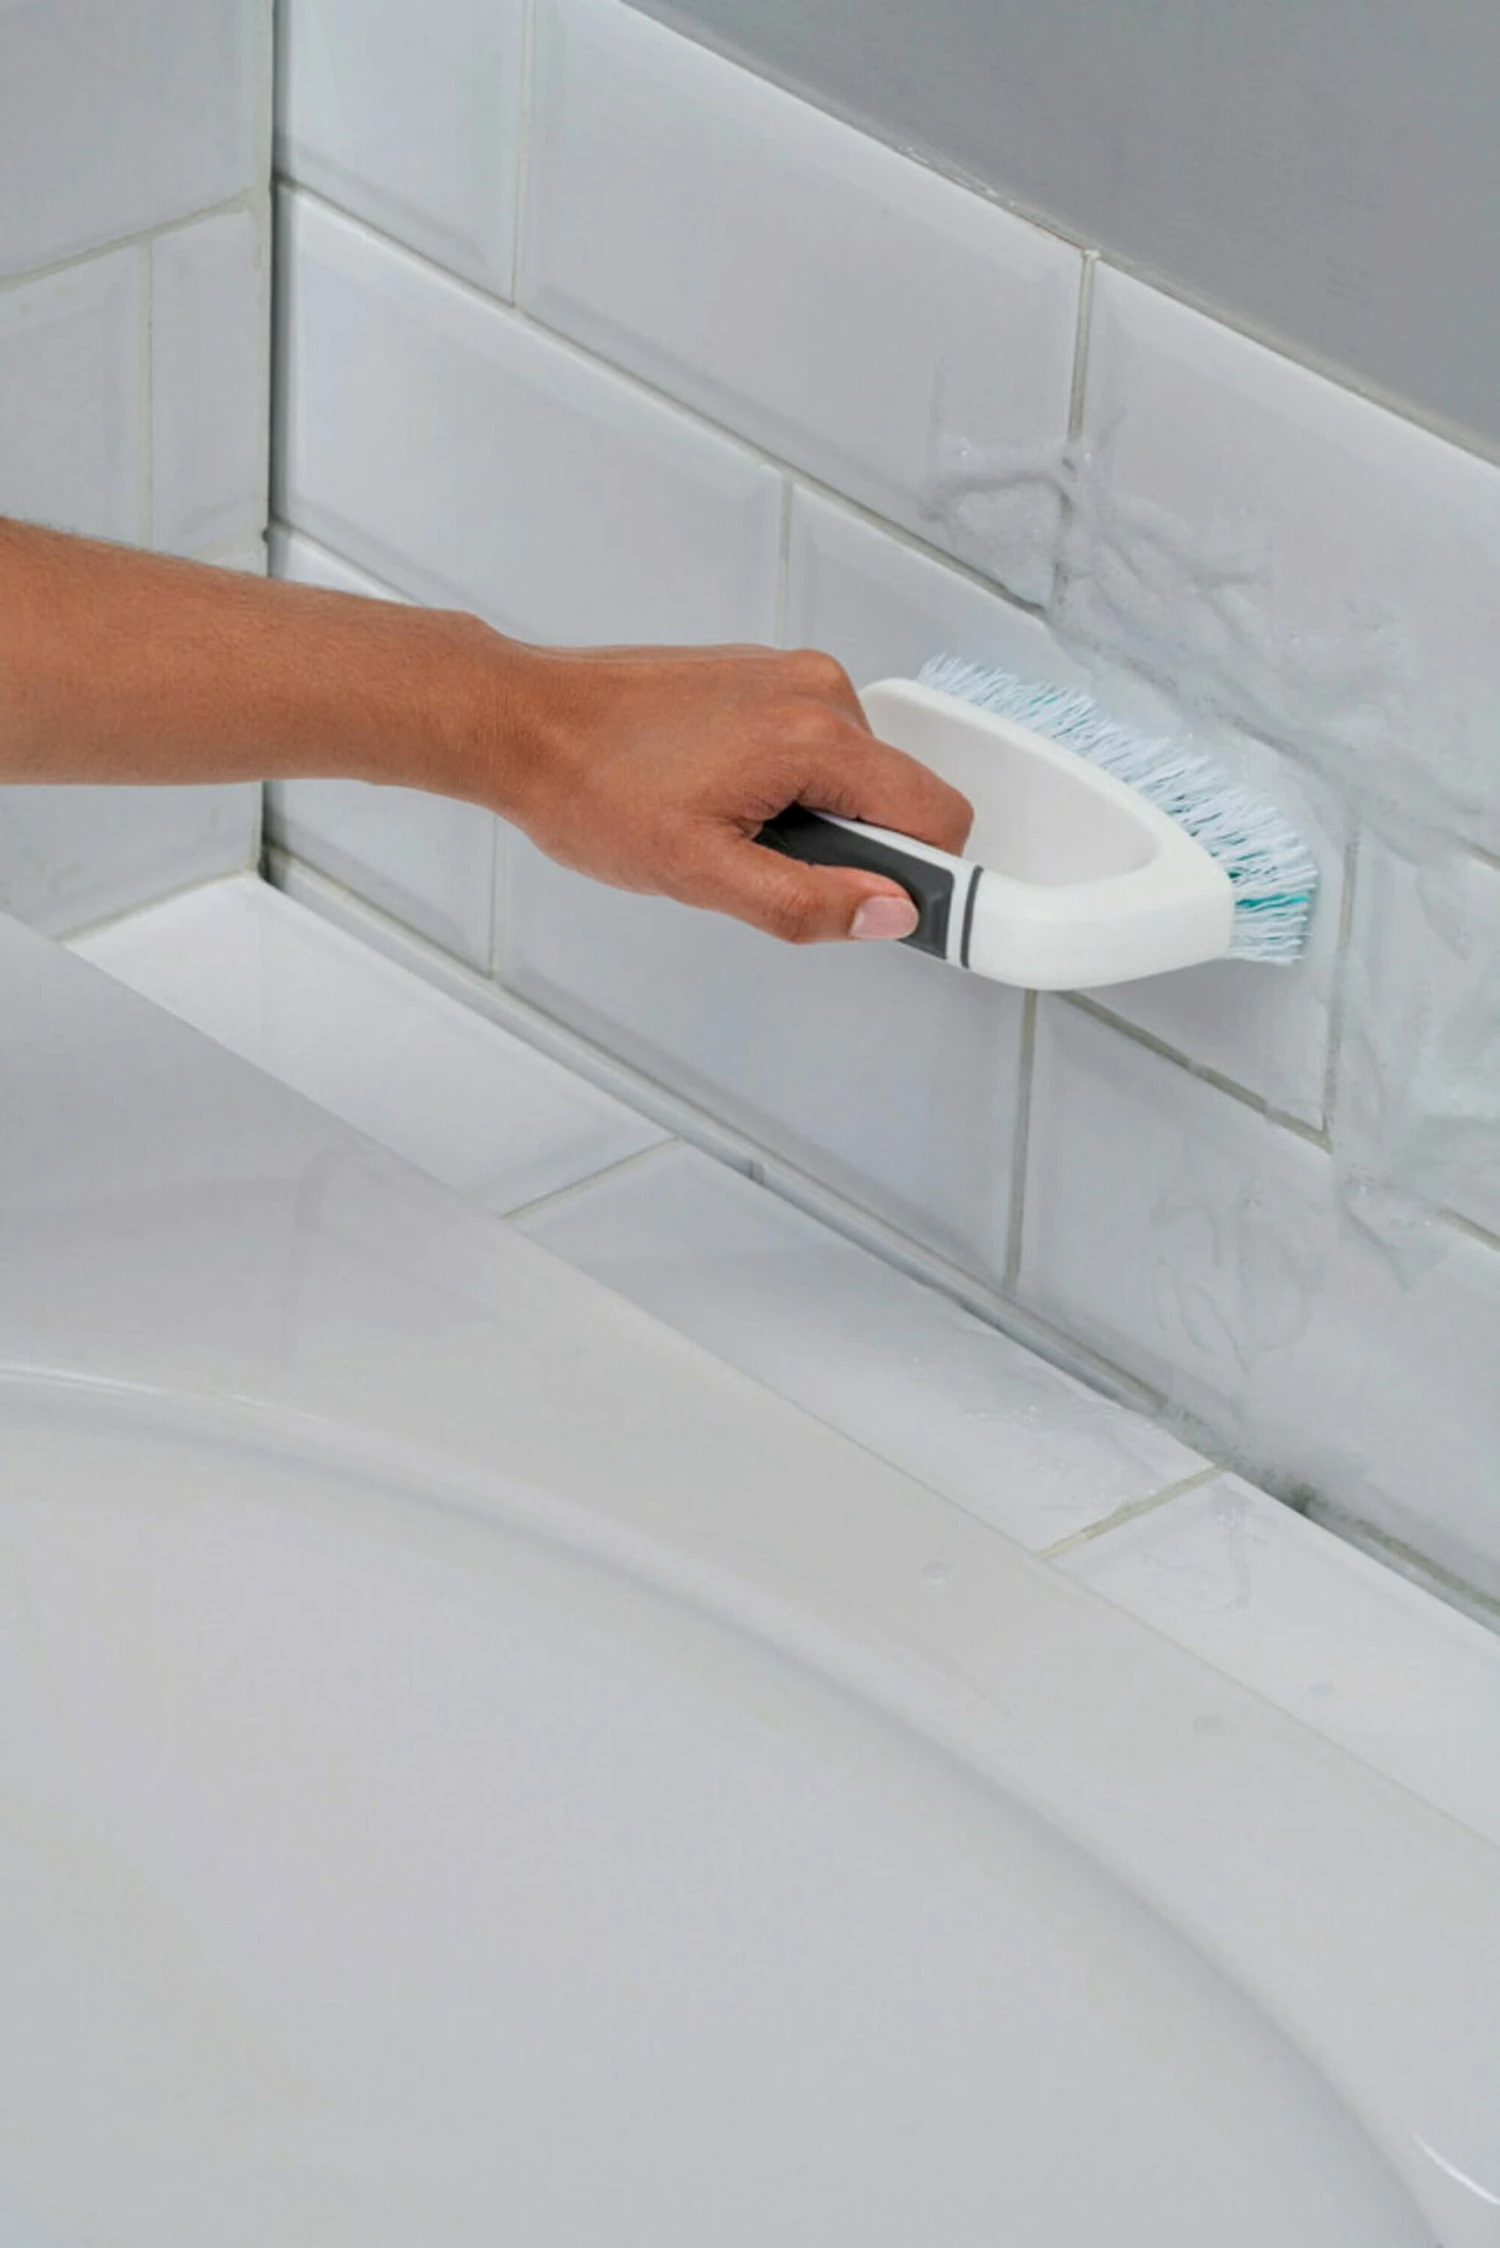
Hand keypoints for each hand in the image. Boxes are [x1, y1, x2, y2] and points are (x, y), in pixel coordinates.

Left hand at [492, 641, 973, 944]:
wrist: (522, 723)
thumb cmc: (591, 788)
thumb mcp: (700, 874)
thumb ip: (805, 902)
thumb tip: (891, 913)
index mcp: (816, 735)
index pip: (936, 814)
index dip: (925, 876)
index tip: (880, 908)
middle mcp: (817, 689)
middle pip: (898, 794)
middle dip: (854, 848)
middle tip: (762, 865)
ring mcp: (788, 675)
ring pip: (855, 774)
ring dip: (814, 817)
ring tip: (725, 828)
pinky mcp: (761, 675)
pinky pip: (815, 745)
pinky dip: (787, 784)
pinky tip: (717, 796)